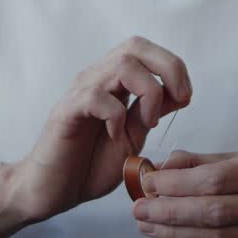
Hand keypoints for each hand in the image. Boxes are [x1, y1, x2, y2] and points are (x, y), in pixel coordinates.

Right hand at [10, 36, 191, 221]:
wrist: (52, 192)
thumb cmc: (88, 165)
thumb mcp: (132, 137)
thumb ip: (150, 112)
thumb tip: (178, 92)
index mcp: (112, 82)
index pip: (144, 49)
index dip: (172, 66)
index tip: (185, 97)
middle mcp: (95, 79)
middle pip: (135, 46)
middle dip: (168, 68)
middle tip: (178, 100)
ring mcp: (79, 93)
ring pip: (121, 65)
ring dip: (147, 92)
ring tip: (147, 123)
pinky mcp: (65, 113)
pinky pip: (95, 96)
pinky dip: (115, 115)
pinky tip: (115, 136)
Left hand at [132, 150, 237, 237]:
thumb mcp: (232, 160)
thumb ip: (194, 162)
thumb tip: (157, 168)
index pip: (215, 179)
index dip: (177, 184)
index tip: (149, 183)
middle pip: (213, 212)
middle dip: (169, 212)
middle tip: (139, 210)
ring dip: (173, 234)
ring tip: (147, 226)